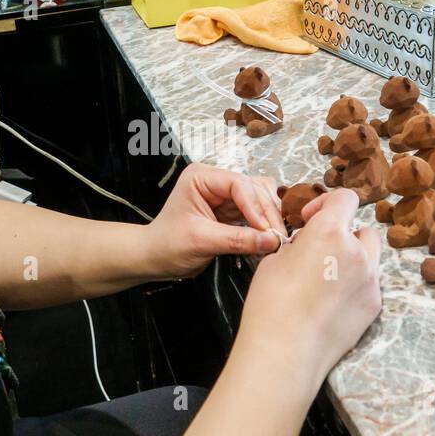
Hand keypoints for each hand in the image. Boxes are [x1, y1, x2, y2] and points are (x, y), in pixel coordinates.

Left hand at [144, 163, 286, 277]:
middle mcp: (215, 181)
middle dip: (266, 213)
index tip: (267, 230)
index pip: (238, 183)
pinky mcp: (232, 210)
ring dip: (270, 216)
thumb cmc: (169, 245)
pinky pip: (257, 212)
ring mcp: (225, 194)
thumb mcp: (202, 241)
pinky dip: (265, 224)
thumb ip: (238, 239)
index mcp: (201, 177)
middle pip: (254, 188)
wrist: (156, 258)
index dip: (256, 206)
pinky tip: (270, 238)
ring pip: (260, 197)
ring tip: (276, 238)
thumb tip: (271, 240)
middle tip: (278, 237)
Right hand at [233, 188, 381, 392]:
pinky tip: (331, 303)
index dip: (326, 203)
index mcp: (330, 232)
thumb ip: (299, 244)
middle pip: (362, 228)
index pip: (345, 198)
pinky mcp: (374, 305)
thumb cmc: (272, 305)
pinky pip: (370, 284)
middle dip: (343, 234)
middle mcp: (358, 252)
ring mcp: (371, 280)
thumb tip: (307, 245)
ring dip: (353, 258)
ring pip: (370, 256)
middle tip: (318, 251)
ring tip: (327, 278)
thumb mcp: (275, 260)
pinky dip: (355, 285)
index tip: (310, 219)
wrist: (286, 351)